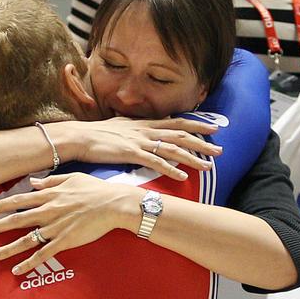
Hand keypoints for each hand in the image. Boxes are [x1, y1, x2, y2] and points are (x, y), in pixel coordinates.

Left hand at [0, 172, 143, 275]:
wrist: (113, 204)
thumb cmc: (95, 189)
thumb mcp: (72, 178)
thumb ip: (50, 181)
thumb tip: (33, 182)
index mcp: (49, 195)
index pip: (19, 200)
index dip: (2, 204)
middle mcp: (48, 211)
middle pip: (16, 220)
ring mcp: (55, 228)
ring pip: (25, 240)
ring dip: (7, 249)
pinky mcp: (64, 241)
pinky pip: (43, 255)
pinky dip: (29, 263)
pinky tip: (17, 270)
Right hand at [69, 116, 221, 180]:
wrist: (79, 137)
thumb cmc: (96, 135)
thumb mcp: (120, 127)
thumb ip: (136, 128)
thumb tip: (146, 128)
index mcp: (144, 124)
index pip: (177, 122)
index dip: (197, 124)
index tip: (214, 127)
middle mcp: (146, 130)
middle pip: (181, 134)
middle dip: (203, 142)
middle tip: (221, 149)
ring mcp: (140, 141)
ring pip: (173, 148)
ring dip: (192, 157)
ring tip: (209, 166)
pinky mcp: (131, 153)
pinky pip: (156, 162)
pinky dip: (171, 169)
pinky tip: (183, 176)